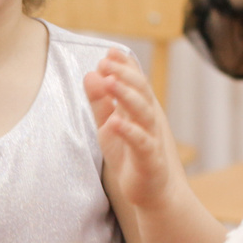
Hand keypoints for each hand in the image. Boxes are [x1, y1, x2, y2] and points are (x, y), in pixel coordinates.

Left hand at [86, 47, 183, 213]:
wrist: (151, 191)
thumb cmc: (130, 155)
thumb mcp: (108, 125)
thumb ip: (100, 102)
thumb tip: (91, 73)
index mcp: (139, 108)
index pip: (135, 81)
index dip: (124, 65)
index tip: (110, 51)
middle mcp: (148, 119)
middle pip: (141, 91)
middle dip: (124, 75)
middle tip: (106, 62)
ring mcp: (151, 138)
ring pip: (142, 112)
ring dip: (126, 96)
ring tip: (109, 82)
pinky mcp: (150, 159)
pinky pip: (141, 142)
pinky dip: (129, 131)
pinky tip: (115, 122)